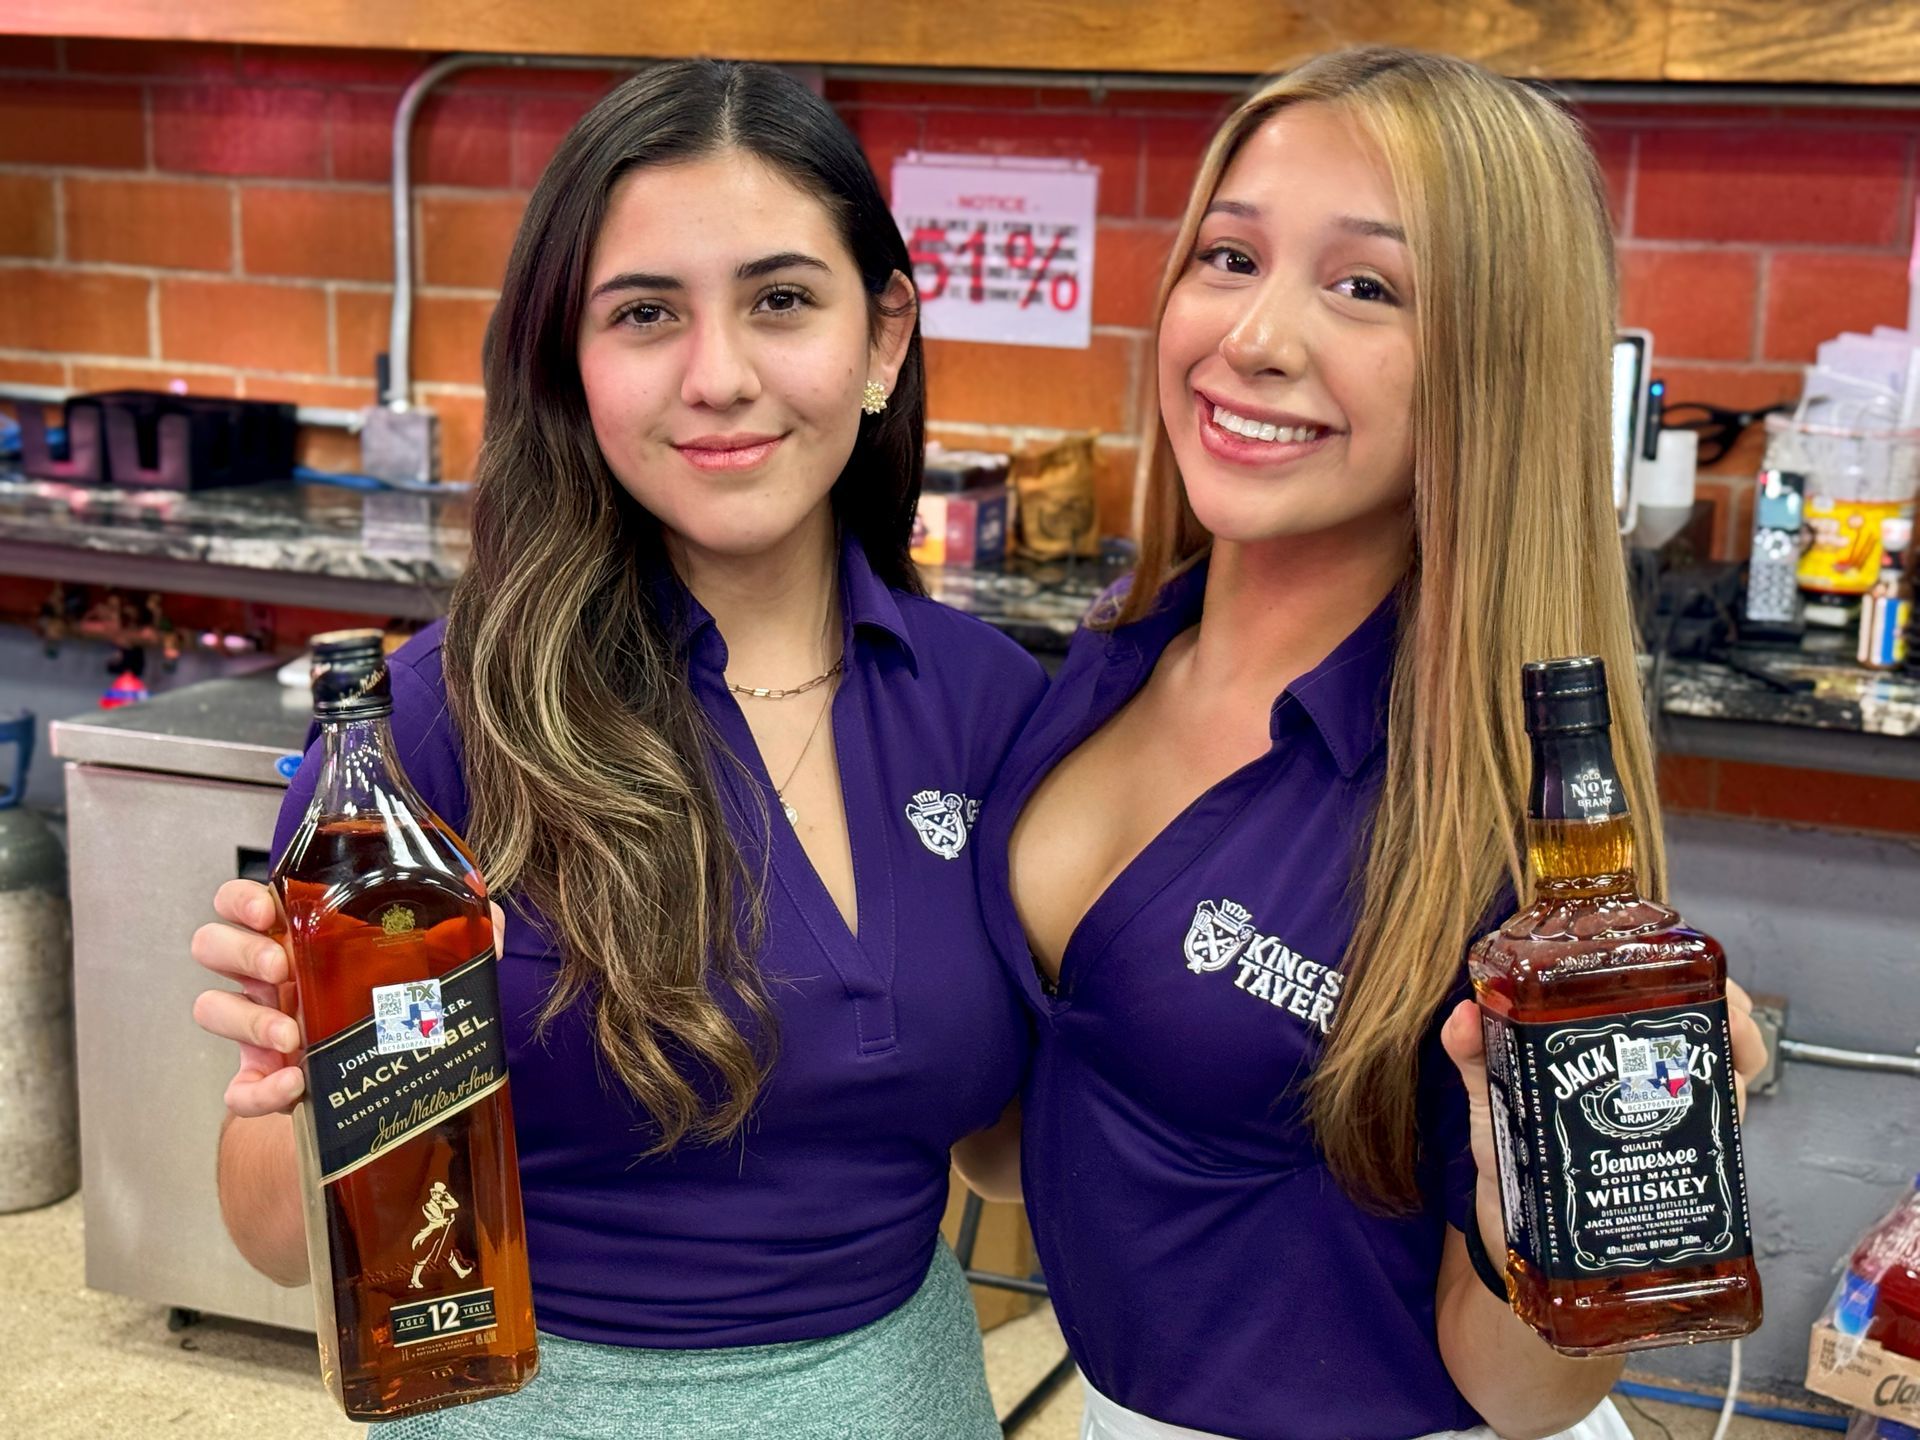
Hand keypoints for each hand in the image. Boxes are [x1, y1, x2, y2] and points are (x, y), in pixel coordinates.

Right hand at [192, 880, 508, 1119]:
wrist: (387, 1090)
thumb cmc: (396, 1010)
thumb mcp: (427, 968)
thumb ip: (459, 936)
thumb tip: (490, 918)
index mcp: (300, 939)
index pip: (243, 901)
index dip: (240, 899)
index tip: (267, 908)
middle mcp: (269, 979)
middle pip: (212, 944)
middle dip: (239, 950)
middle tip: (282, 967)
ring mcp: (258, 1031)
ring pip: (211, 1009)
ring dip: (246, 1021)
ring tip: (294, 1036)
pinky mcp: (262, 1084)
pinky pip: (237, 1091)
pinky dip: (259, 1092)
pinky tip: (296, 1087)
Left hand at [1439, 978, 1772, 1246]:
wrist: (1512, 1226)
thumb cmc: (1508, 1147)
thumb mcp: (1491, 1093)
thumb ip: (1475, 1053)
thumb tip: (1462, 1014)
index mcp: (1605, 1041)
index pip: (1652, 986)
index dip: (1679, 966)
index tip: (1683, 960)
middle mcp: (1646, 1070)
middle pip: (1707, 1019)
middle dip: (1727, 1007)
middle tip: (1722, 1014)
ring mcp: (1668, 1111)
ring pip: (1727, 1066)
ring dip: (1738, 1050)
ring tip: (1730, 1052)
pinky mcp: (1676, 1154)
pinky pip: (1718, 1127)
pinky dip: (1732, 1106)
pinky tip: (1728, 1100)